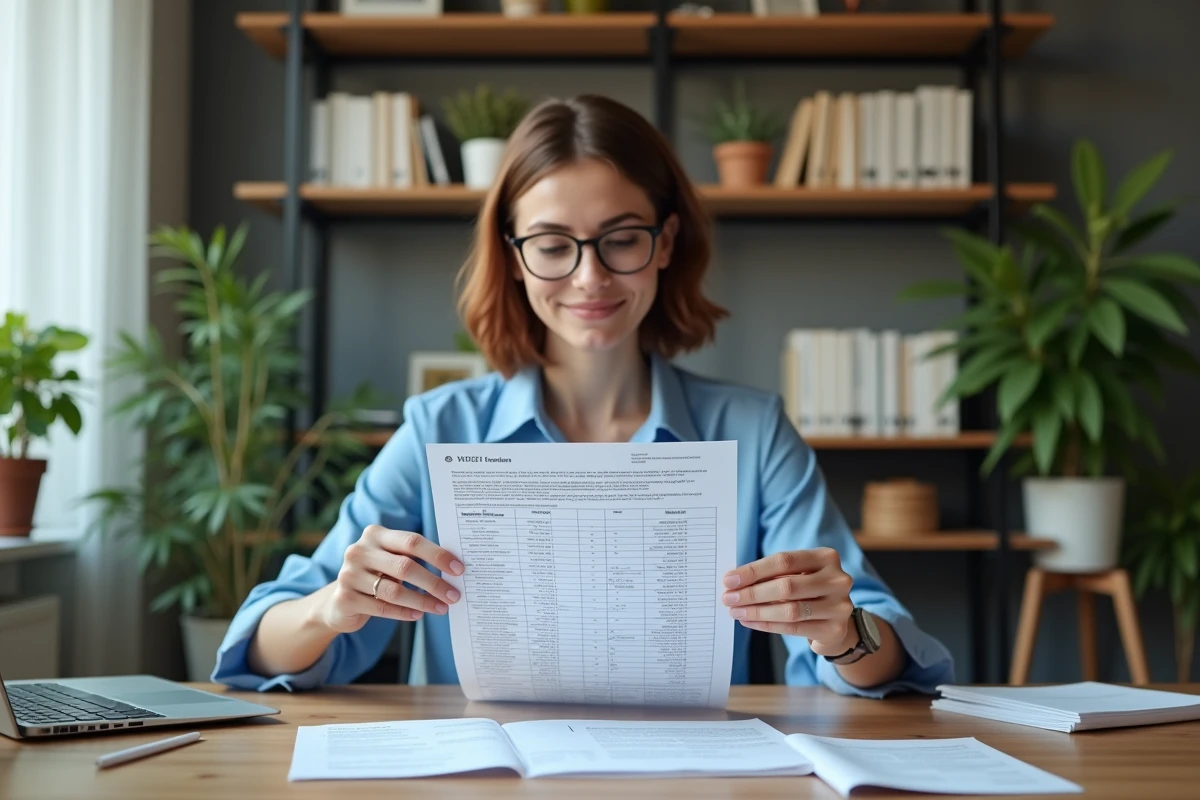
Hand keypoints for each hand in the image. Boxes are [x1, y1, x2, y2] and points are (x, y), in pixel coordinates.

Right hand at [316, 525, 464, 633]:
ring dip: (422, 601)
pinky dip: (404, 613)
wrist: (338, 601)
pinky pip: (382, 608)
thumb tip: (453, 568)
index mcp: (375, 534)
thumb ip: (413, 558)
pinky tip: (419, 615)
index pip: (412, 541)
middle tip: (453, 595)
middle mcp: (359, 551)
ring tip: (440, 608)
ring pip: (394, 591)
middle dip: (434, 583)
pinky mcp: (345, 598)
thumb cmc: (375, 576)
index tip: (459, 569)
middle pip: (405, 566)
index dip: (438, 555)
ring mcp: (348, 574)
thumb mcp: (390, 560)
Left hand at [721, 547, 856, 656]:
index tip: (729, 580)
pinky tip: (750, 622)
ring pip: (790, 610)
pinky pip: (793, 628)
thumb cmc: (809, 591)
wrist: (837, 620)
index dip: (754, 571)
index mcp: (826, 557)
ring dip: (757, 612)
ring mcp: (839, 606)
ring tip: (736, 612)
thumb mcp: (797, 574)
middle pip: (786, 586)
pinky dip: (767, 625)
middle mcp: (837, 579)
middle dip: (752, 593)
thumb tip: (734, 581)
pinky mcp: (834, 629)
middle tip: (728, 598)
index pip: (784, 561)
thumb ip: (772, 575)